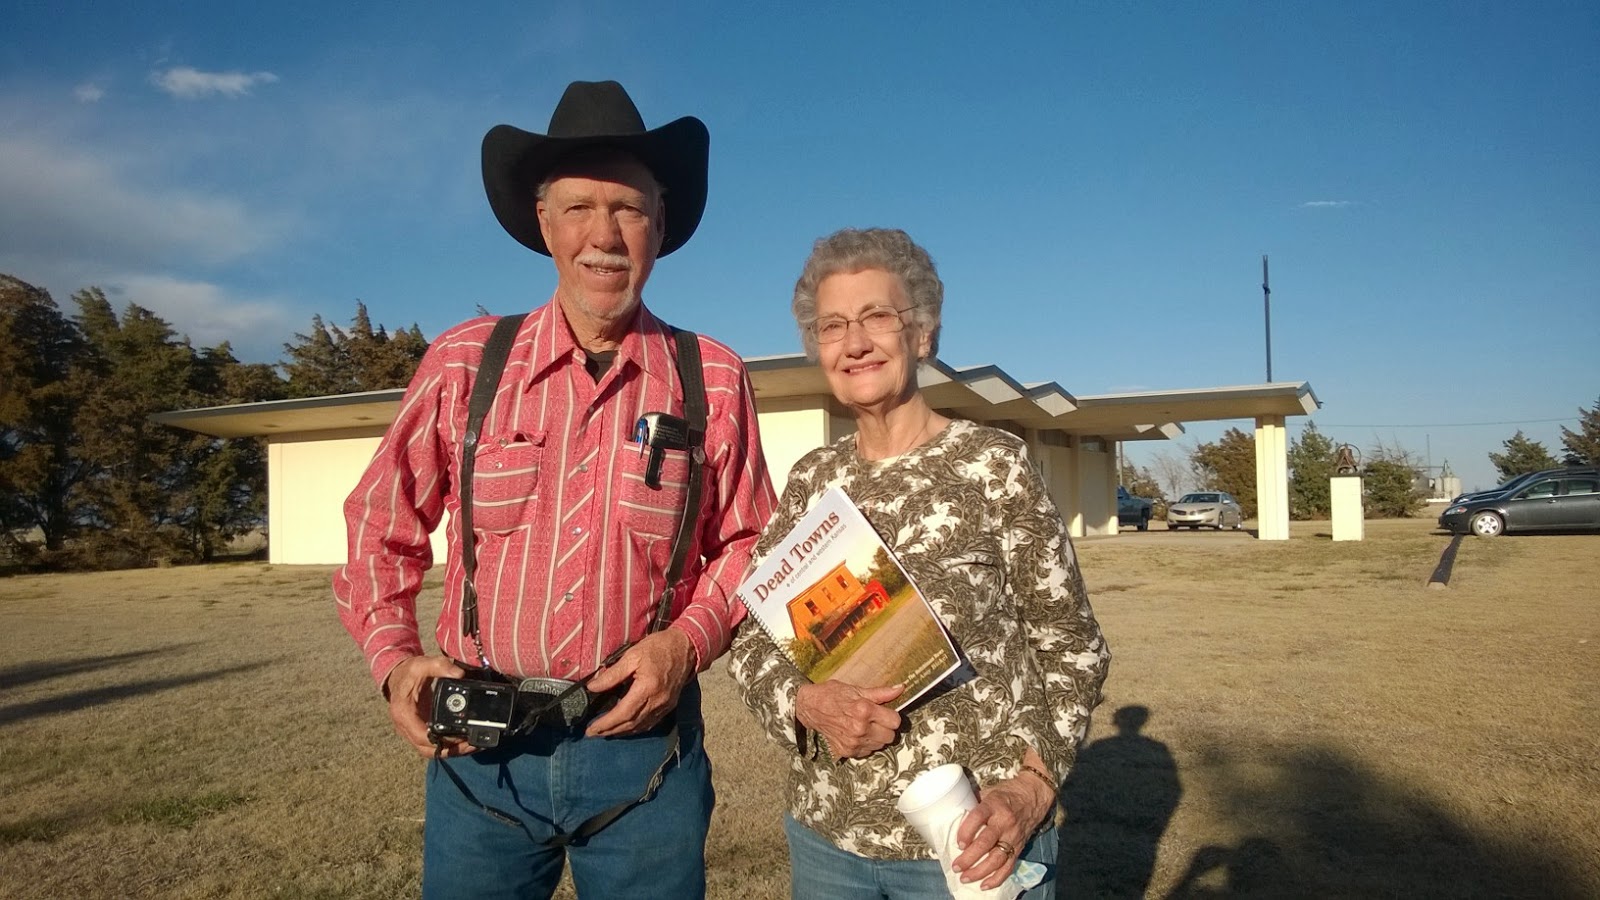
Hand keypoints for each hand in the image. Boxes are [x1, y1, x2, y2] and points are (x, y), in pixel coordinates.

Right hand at [383, 654, 470, 757]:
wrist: (398, 674)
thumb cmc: (409, 671)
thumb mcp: (423, 664)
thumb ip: (440, 666)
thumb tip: (460, 674)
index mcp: (403, 713)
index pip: (422, 736)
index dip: (442, 740)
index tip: (461, 736)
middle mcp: (405, 727)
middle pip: (427, 749)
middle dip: (451, 750)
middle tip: (473, 744)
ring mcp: (411, 731)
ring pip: (430, 750)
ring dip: (451, 751)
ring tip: (473, 745)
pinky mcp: (418, 730)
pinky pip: (432, 744)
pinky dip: (447, 746)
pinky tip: (464, 742)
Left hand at [584, 629, 695, 736]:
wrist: (686, 647)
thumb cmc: (658, 647)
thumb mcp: (632, 655)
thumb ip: (613, 674)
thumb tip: (593, 687)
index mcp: (647, 688)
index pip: (623, 713)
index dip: (605, 723)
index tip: (591, 729)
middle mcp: (657, 701)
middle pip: (630, 723)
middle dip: (610, 731)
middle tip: (593, 734)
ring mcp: (665, 705)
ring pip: (640, 726)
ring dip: (622, 732)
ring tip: (606, 733)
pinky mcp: (669, 705)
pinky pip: (650, 722)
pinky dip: (636, 728)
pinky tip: (626, 727)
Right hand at [794, 681, 904, 759]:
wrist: (809, 708)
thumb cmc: (832, 695)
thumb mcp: (856, 689)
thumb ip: (881, 693)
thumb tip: (900, 688)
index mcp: (864, 710)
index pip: (895, 721)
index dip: (892, 716)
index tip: (885, 713)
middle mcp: (860, 729)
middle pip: (890, 736)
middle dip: (886, 727)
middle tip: (876, 719)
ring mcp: (853, 742)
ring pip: (880, 745)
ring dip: (877, 737)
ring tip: (865, 726)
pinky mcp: (847, 751)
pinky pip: (868, 751)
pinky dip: (866, 744)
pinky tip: (857, 733)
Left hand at [951, 775, 1054, 889]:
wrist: (1034, 795)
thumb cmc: (1007, 793)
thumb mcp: (989, 792)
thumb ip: (974, 805)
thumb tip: (953, 818)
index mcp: (994, 804)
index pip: (978, 817)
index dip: (967, 831)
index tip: (958, 843)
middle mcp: (1004, 822)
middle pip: (986, 842)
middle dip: (969, 857)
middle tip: (956, 866)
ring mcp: (1013, 836)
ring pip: (997, 858)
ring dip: (980, 871)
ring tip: (965, 878)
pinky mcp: (1019, 847)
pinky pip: (1008, 866)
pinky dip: (997, 878)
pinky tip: (984, 885)